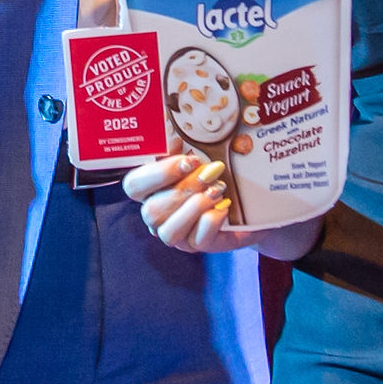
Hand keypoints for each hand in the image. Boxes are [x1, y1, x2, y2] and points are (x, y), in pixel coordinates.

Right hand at [123, 155, 320, 260]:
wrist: (249, 205)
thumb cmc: (215, 178)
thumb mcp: (198, 160)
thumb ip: (180, 151)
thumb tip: (172, 137)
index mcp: (151, 191)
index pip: (133, 186)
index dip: (157, 174)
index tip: (187, 160)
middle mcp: (157, 216)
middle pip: (151, 210)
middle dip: (182, 189)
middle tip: (209, 173)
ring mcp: (176, 236)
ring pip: (169, 231)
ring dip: (195, 207)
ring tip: (218, 191)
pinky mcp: (198, 246)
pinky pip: (197, 240)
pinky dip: (211, 222)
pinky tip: (224, 208)